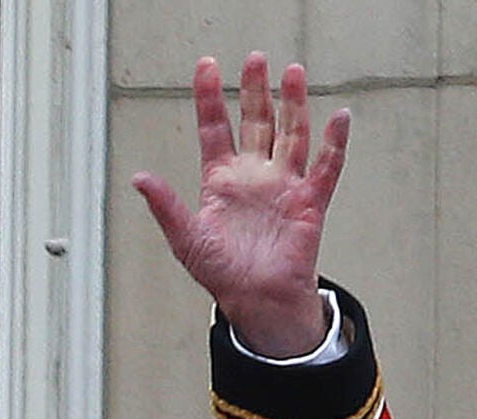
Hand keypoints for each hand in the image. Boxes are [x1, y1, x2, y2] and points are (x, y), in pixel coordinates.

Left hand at [132, 53, 349, 356]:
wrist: (254, 299)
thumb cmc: (221, 271)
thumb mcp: (185, 237)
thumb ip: (166, 205)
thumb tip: (139, 178)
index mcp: (221, 180)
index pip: (214, 127)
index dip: (209, 97)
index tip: (207, 66)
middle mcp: (253, 176)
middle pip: (256, 122)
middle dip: (255, 91)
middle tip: (256, 60)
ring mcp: (283, 185)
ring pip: (291, 134)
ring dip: (293, 105)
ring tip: (292, 73)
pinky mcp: (309, 202)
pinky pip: (325, 168)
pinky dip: (333, 144)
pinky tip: (337, 118)